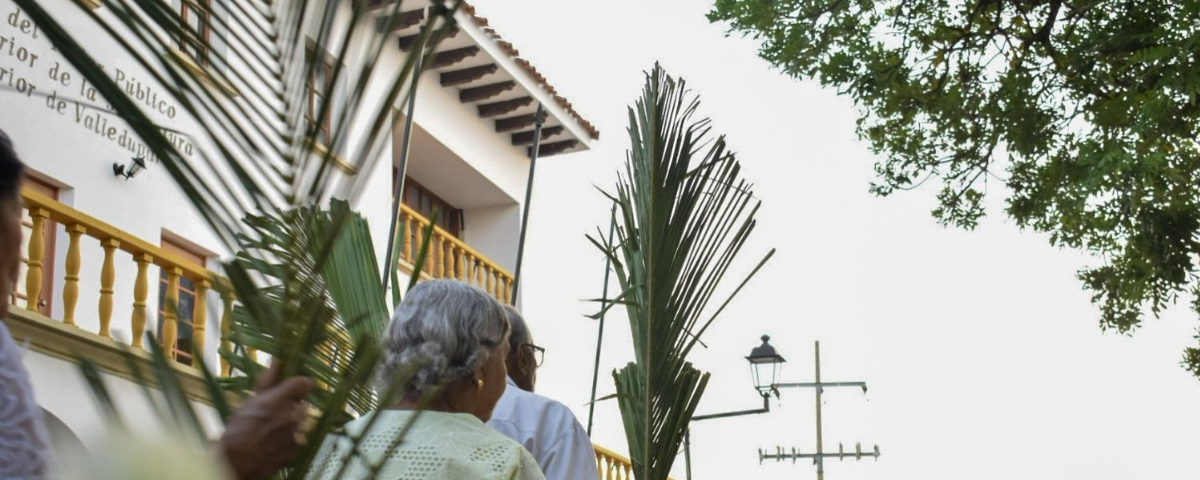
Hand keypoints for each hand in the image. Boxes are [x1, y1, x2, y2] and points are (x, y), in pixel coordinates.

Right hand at [218, 363, 313, 479]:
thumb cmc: (238, 430)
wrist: (236, 463)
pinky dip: (289, 439)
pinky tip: (273, 443)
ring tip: (271, 431)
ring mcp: (297, 433)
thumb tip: (277, 361)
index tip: (291, 389)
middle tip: (274, 414)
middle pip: (302, 404)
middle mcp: (293, 415)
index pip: (305, 383)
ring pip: (301, 422)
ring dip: (291, 423)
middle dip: (292, 407)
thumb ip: (267, 381)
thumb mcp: (249, 402)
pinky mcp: (297, 449)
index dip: (299, 385)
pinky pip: (298, 438)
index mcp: (280, 400)